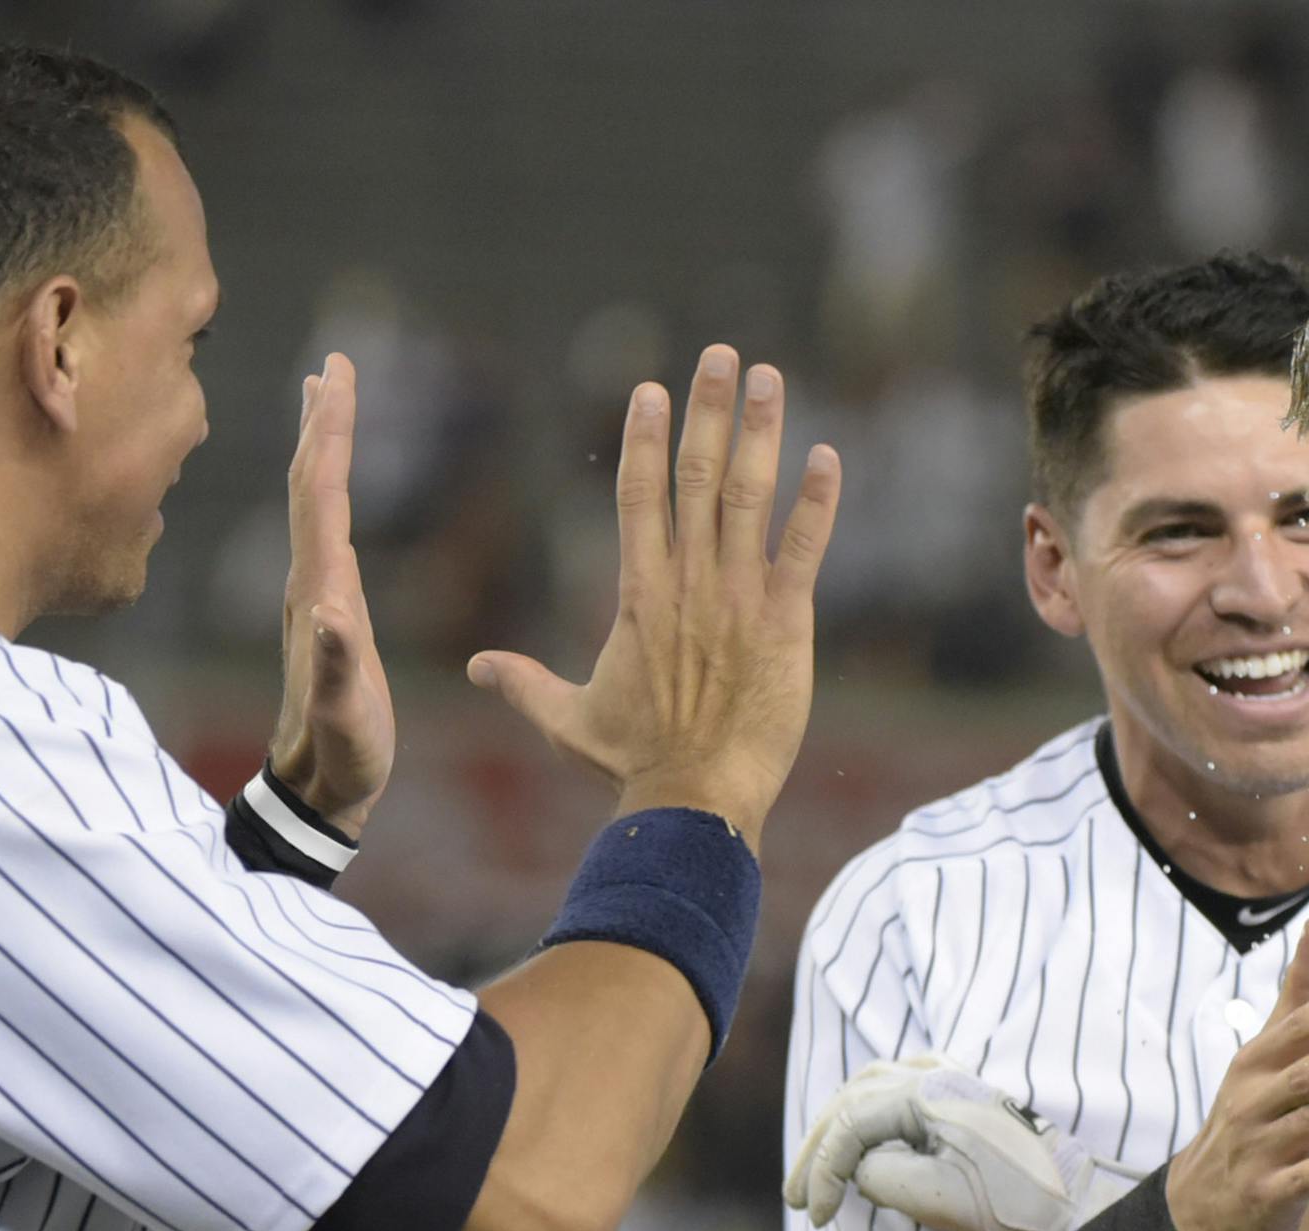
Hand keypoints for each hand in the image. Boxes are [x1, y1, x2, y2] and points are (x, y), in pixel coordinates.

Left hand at [267, 353, 393, 841]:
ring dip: (323, 446)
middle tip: (335, 363)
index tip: (338, 375)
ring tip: (328, 400)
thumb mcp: (346, 714)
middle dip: (325, 420)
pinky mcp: (323, 608)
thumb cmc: (342, 755)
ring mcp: (313, 593)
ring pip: (313, 502)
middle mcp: (309, 581)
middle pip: (313, 484)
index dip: (333, 434)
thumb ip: (338, 665)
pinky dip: (331, 489)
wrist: (315, 789)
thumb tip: (333, 611)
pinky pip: (325, 529)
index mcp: (319, 591)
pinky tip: (335, 486)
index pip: (324, 496)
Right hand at [465, 346, 841, 850]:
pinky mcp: (784, 623)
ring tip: (767, 376)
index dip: (645, 437)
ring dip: (759, 432)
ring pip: (750, 497)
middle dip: (706, 409)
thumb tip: (477, 667)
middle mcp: (687, 583)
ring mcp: (738, 598)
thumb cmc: (633, 764)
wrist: (694, 799)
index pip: (639, 496)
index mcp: (638, 595)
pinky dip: (818, 503)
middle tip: (720, 352)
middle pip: (695, 476)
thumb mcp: (567, 721)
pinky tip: (831, 456)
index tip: (652, 389)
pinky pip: (804, 550)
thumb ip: (524, 684)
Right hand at [785, 1057, 1136, 1230]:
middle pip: (852, 1097)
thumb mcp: (940, 1200)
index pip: (850, 1124)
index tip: (818, 1219)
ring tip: (819, 1168)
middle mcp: (938, 1074)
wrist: (1082, 1203)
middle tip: (796, 1200)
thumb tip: (859, 1168)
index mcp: (930, 1092)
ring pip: (871, 1085)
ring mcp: (953, 1079)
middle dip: (818, 1149)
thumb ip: (881, 1176)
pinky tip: (863, 1130)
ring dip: (838, 1125)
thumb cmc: (1018, 1205)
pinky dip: (868, 1109)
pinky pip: (899, 1085)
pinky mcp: (964, 1095)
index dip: (823, 1173)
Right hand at [1164, 919, 1308, 1230]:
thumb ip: (1301, 994)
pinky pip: (1304, 1181)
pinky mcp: (1268, 1195)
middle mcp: (1252, 1103)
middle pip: (1303, 1077)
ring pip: (1308, 1124)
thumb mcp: (1265, 1054)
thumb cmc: (1250, 1113)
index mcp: (1254, 1064)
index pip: (1293, 1031)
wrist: (1203, 1201)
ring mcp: (1258, 1150)